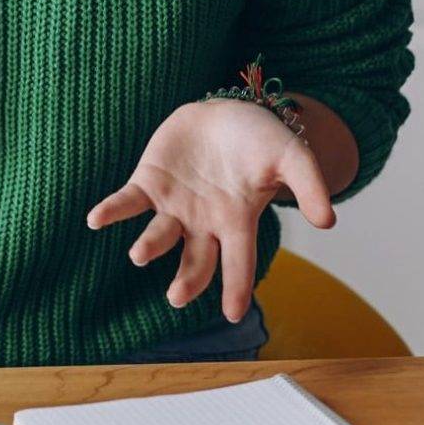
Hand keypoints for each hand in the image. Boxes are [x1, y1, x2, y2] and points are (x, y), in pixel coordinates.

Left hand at [85, 100, 336, 324]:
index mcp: (238, 222)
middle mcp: (203, 222)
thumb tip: (328, 220)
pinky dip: (112, 211)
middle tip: (177, 296)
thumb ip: (310, 185)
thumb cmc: (260, 140)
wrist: (226, 111)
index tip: (233, 313)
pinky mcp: (149, 182)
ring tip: (139, 254)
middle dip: (187, 280)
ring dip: (149, 246)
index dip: (237, 288)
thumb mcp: (291, 156)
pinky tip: (96, 219)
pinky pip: (128, 202)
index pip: (239, 262)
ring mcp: (174, 205)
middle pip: (195, 261)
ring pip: (159, 235)